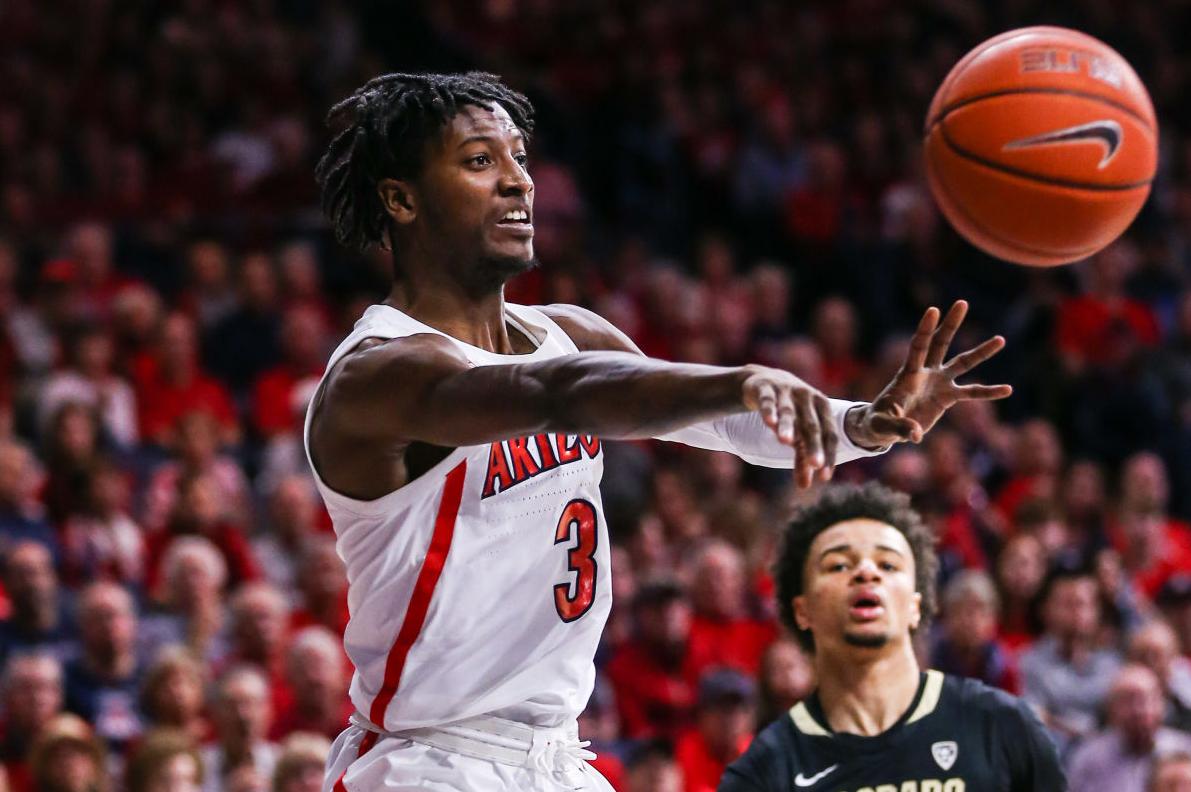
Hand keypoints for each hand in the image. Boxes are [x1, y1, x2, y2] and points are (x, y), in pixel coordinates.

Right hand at [741, 366, 837, 488]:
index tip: (824, 477)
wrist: (764, 381)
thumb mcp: (798, 432)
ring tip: (786, 442)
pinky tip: (769, 423)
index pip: (829, 434)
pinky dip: (769, 411)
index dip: (828, 455)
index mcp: (822, 407)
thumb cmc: (790, 411)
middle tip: (815, 465)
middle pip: (812, 425)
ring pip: (789, 412)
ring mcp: (786, 391)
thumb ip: (802, 458)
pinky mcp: (766, 389)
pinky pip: (768, 401)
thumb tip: (804, 486)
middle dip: (813, 446)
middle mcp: (807, 398)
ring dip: (788, 426)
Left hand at [850, 300, 1012, 447]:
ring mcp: (938, 382)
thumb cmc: (879, 423)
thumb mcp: (883, 426)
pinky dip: (987, 392)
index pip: (918, 347)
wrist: (886, 428)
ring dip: (981, 352)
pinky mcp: (947, 396)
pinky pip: (971, 392)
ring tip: (1000, 339)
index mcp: (908, 374)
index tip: (934, 309)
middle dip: (950, 324)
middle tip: (962, 303)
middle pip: (940, 343)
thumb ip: (899, 427)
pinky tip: (1007, 389)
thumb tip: (916, 435)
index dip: (925, 329)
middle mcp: (925, 373)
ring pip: (962, 363)